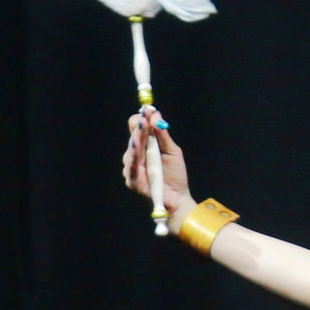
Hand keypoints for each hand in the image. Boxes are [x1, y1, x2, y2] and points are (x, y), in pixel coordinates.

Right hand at [122, 105, 193, 227]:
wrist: (178, 198)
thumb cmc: (176, 175)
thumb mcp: (172, 151)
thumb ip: (163, 135)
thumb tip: (155, 114)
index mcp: (146, 146)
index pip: (138, 128)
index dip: (142, 119)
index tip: (148, 111)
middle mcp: (137, 155)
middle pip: (134, 136)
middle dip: (139, 127)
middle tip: (144, 118)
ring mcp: (133, 167)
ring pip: (131, 150)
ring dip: (136, 139)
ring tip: (141, 129)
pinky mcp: (132, 180)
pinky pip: (130, 167)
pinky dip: (133, 157)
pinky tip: (136, 147)